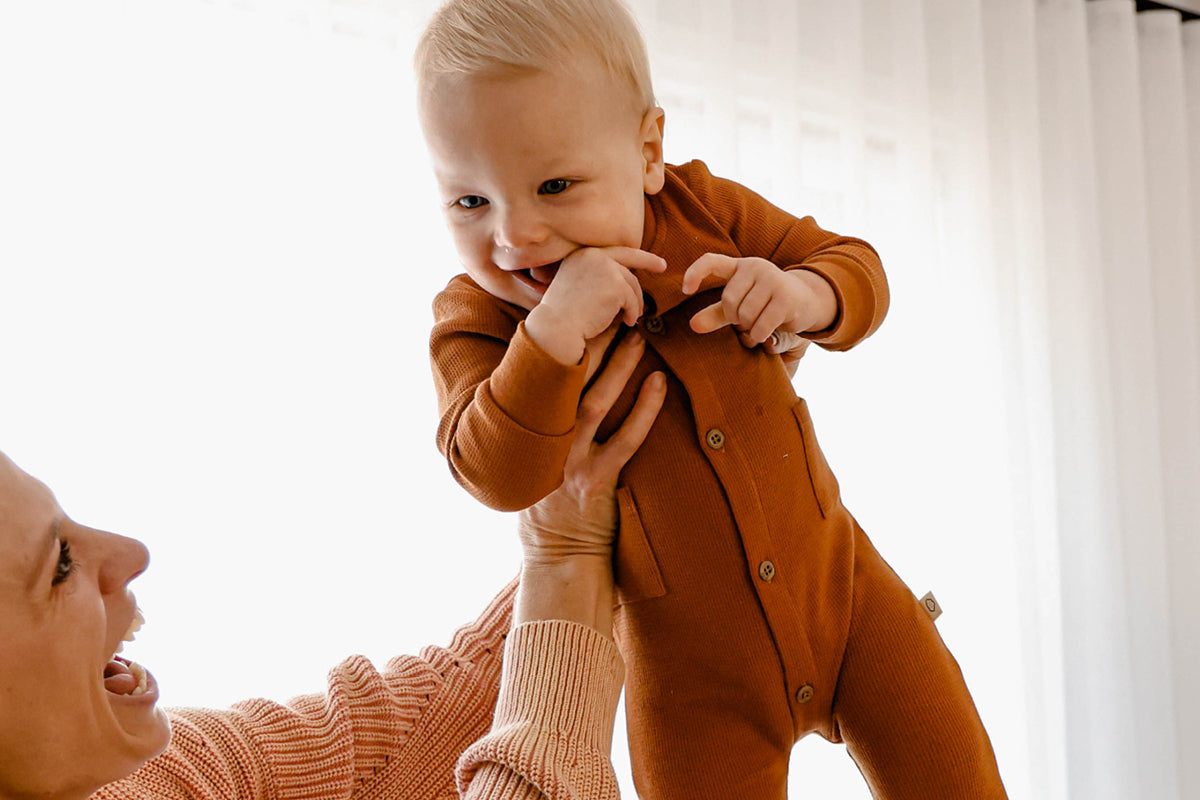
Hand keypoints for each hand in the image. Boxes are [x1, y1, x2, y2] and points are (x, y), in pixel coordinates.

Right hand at [519, 331, 664, 566]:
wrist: (560, 559)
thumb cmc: (548, 510)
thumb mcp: (530, 464)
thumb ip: (537, 426)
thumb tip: (542, 382)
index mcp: (528, 431)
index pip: (541, 377)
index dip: (557, 342)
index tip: (572, 309)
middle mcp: (546, 442)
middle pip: (568, 380)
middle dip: (590, 341)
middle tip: (610, 307)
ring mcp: (572, 461)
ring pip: (597, 401)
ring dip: (618, 365)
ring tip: (637, 335)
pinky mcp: (599, 480)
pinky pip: (627, 439)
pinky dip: (645, 410)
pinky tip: (659, 384)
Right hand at [525, 247, 666, 365]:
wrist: (555, 327)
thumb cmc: (563, 315)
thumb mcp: (575, 286)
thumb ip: (596, 277)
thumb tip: (626, 280)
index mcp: (582, 254)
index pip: (617, 252)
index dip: (640, 255)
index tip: (658, 260)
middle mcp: (594, 256)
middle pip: (628, 267)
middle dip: (647, 271)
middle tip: (663, 269)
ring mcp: (606, 268)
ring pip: (632, 285)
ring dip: (635, 303)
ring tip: (632, 317)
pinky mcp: (615, 285)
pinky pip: (632, 300)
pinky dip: (632, 313)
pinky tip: (628, 323)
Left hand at [681, 254, 836, 348]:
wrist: (807, 301)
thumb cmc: (767, 303)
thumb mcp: (740, 306)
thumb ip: (716, 314)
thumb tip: (693, 326)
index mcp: (740, 266)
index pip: (711, 261)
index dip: (695, 273)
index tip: (685, 290)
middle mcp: (756, 267)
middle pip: (728, 300)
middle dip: (734, 318)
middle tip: (746, 322)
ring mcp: (773, 280)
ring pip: (744, 315)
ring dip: (748, 329)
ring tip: (756, 327)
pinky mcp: (786, 297)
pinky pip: (760, 325)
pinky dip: (758, 336)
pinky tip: (764, 334)